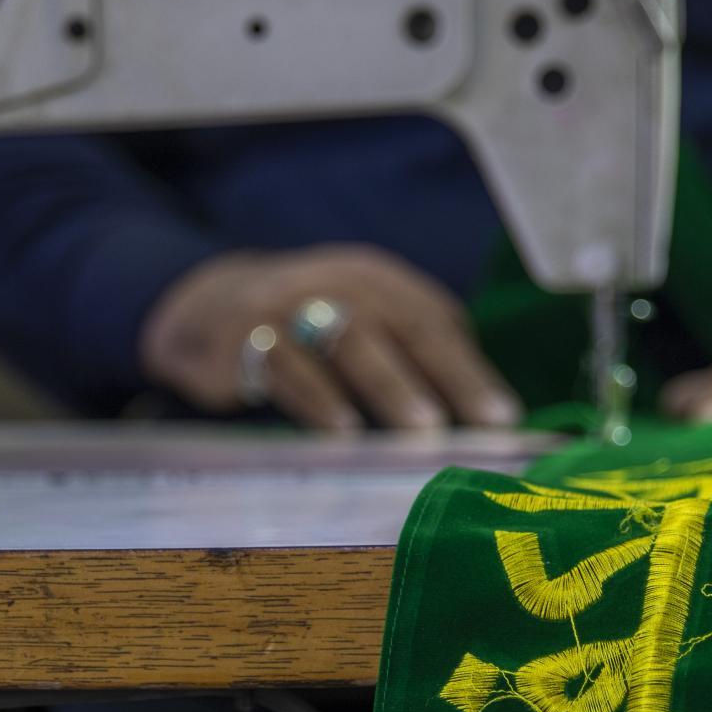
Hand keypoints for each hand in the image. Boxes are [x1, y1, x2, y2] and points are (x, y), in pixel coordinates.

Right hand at [139, 244, 522, 430]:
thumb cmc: (306, 330)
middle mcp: (337, 282)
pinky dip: (316, 399)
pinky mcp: (242, 336)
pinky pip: (285, 366)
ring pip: (347, 341)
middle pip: (402, 326)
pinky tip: (342, 431)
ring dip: (389, 387)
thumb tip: (484, 415)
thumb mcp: (362, 324)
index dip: (470, 368)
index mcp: (377, 280)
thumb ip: (413, 355)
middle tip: (479, 423)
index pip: (434, 321)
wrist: (207, 307)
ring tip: (423, 429)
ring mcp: (287, 304)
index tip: (504, 417)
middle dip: (445, 376)